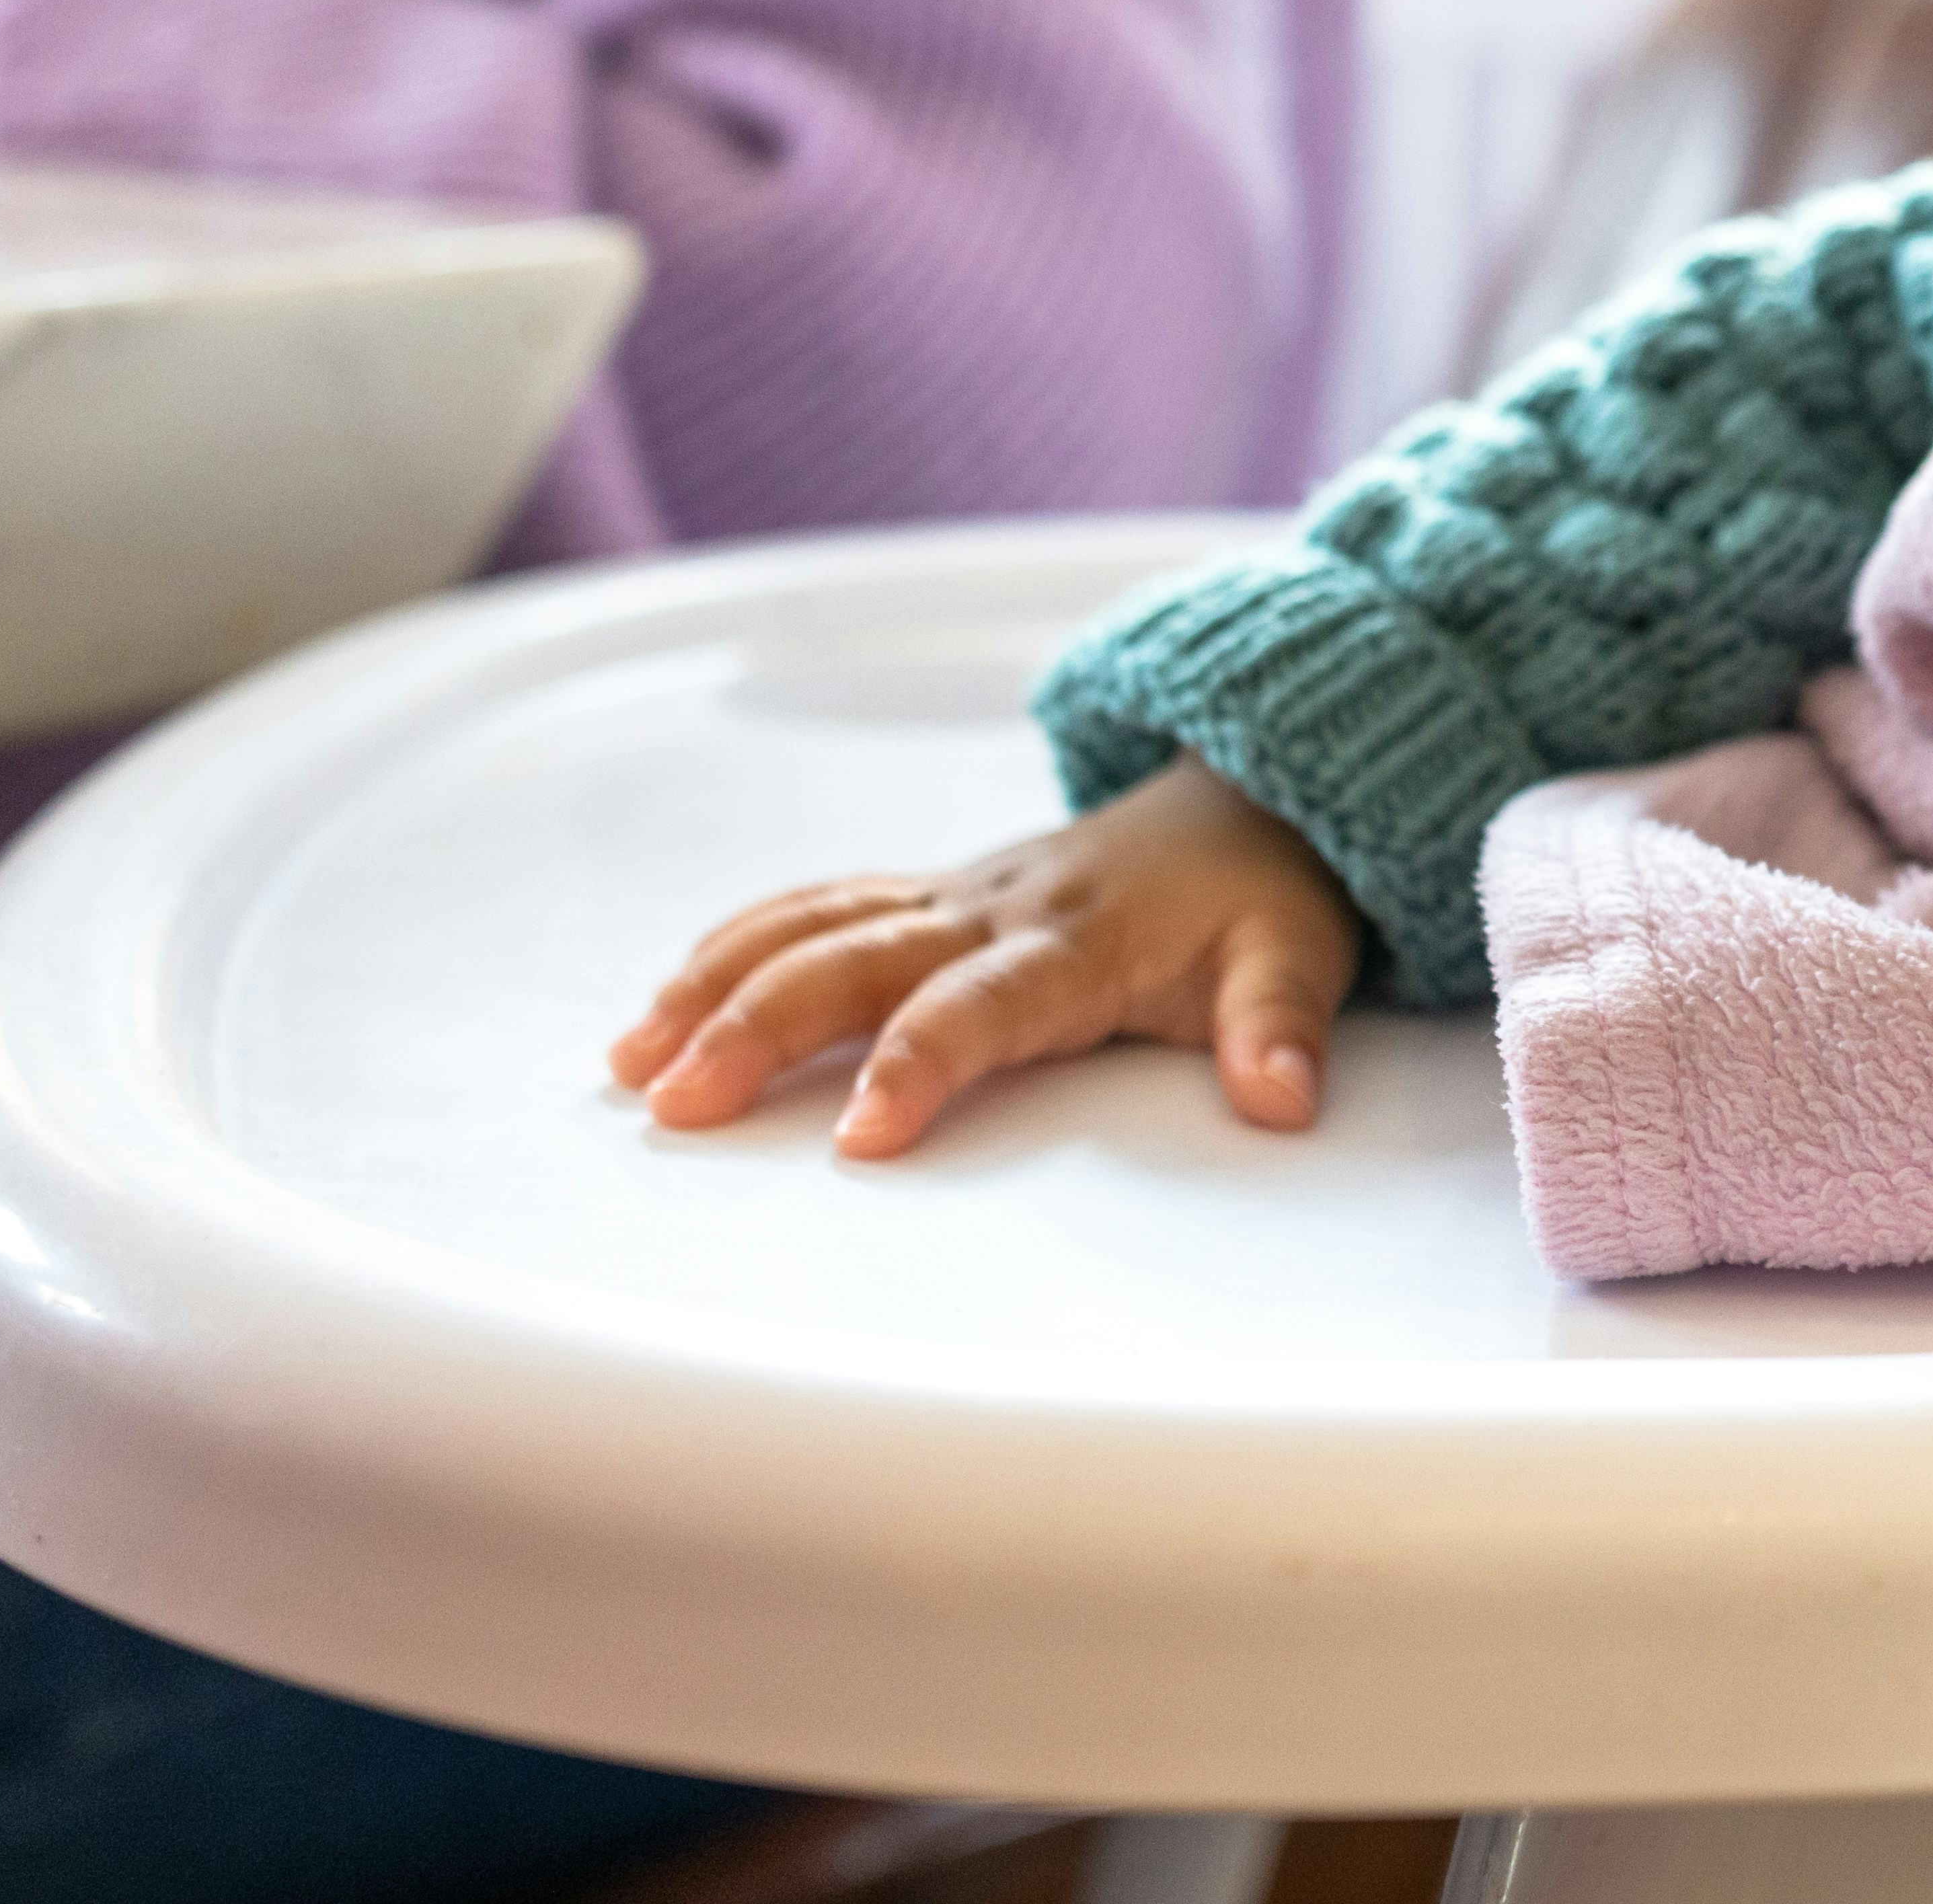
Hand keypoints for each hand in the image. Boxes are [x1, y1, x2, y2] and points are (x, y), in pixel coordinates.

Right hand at [608, 756, 1362, 1156]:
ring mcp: (952, 896)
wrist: (1248, 798)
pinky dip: (737, 946)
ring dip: (720, 986)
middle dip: (762, 1028)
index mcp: (1074, 940)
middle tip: (678, 1101)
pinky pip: (820, 907)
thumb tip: (1285, 1097)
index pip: (981, 1005)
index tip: (863, 1134)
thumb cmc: (1260, 894)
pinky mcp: (929, 895)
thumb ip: (1282, 1027)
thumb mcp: (1298, 956)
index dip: (921, 1062)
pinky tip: (667, 1002)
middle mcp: (993, 909)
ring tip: (634, 1061)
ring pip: (815, 926)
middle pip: (858, 962)